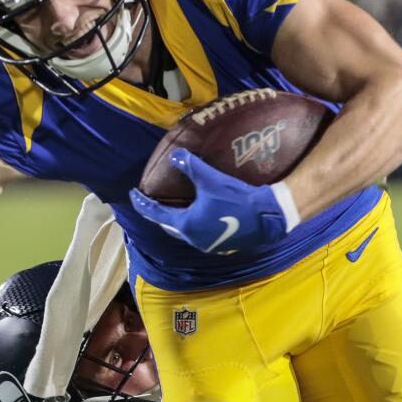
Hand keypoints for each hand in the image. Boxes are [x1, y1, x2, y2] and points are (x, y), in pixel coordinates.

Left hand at [130, 149, 290, 254]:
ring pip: (184, 233)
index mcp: (186, 225)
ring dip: (177, 221)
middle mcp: (193, 239)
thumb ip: (190, 167)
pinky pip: (199, 235)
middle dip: (158, 214)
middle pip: (169, 226)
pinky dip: (193, 225)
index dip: (143, 203)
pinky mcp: (221, 246)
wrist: (267, 217)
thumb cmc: (236, 199)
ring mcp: (207, 245)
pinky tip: (198, 216)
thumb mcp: (211, 179)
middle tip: (151, 201)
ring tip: (174, 208)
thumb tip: (174, 156)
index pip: (156, 214)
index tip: (134, 194)